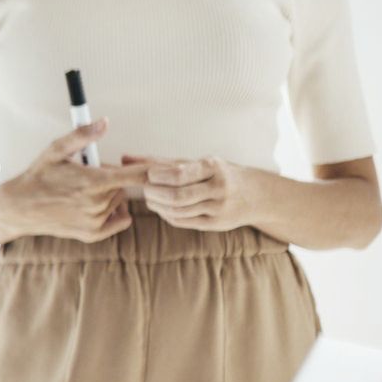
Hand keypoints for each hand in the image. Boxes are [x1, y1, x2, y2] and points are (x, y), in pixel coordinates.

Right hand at [0, 120, 150, 242]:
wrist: (18, 209)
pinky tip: (91, 206)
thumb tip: (105, 121)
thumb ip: (82, 135)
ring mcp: (95, 222)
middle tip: (87, 175)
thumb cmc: (37, 176)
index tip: (166, 168)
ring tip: (82, 191)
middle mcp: (97, 204)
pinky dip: (111, 212)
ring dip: (108, 195)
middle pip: (124, 187)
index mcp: (93, 182)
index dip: (153, 171)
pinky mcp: (92, 234)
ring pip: (118, 202)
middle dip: (112, 179)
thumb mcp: (55, 150)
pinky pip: (118, 220)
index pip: (136, 176)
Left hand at [126, 154, 263, 231]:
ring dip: (158, 206)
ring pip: (178, 211)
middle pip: (177, 196)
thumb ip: (160, 161)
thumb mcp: (196, 162)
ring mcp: (219, 208)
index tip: (149, 175)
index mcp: (214, 167)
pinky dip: (168, 215)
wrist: (257, 194)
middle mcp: (219, 188)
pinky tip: (163, 208)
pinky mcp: (216, 224)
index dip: (158, 177)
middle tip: (146, 189)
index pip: (180, 174)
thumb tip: (125, 157)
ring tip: (151, 198)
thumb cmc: (219, 173)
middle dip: (155, 193)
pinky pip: (184, 222)